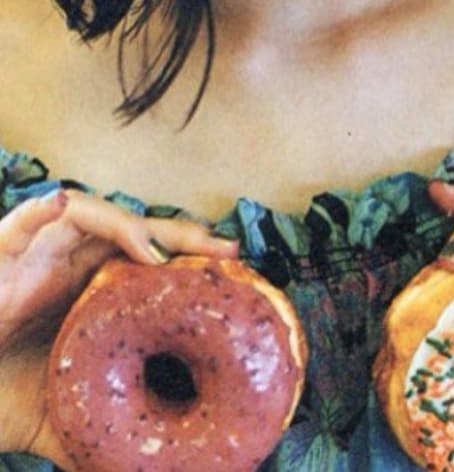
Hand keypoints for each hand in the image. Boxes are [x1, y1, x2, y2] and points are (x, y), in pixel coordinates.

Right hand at [0, 188, 236, 467]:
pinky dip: (38, 212)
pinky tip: (56, 204)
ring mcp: (41, 254)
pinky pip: (20, 222)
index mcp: (97, 290)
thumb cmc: (0, 391)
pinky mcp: (1, 253)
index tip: (234, 269)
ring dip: (128, 226)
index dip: (192, 260)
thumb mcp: (60, 412)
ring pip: (92, 218)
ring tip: (158, 252)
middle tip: (225, 249)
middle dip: (183, 236)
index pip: (153, 261)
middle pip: (138, 233)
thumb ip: (103, 430)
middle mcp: (75, 264)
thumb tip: (151, 469)